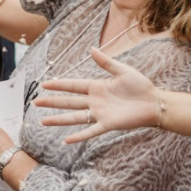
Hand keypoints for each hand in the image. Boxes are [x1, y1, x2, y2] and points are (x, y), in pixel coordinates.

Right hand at [35, 46, 159, 141]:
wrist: (154, 102)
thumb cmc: (141, 86)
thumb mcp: (123, 70)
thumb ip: (106, 62)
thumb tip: (92, 49)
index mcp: (97, 87)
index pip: (73, 86)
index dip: (59, 85)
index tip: (44, 84)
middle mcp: (95, 101)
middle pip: (69, 102)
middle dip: (52, 102)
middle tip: (35, 102)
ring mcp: (99, 114)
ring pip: (74, 117)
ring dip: (58, 120)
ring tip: (42, 122)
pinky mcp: (107, 124)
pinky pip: (90, 132)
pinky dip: (78, 136)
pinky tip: (65, 141)